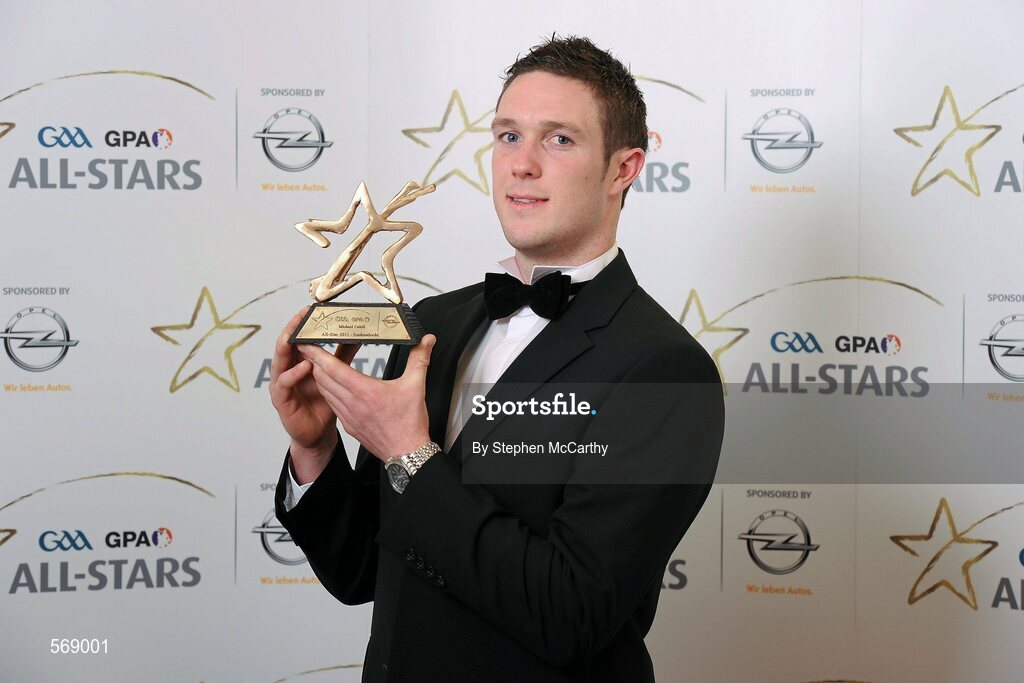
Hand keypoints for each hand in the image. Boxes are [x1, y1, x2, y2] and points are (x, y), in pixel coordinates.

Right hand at [269, 308, 360, 478]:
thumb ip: (342, 356)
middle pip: (284, 343)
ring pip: (279, 360)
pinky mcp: (280, 400)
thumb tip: (358, 337)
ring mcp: (281, 384)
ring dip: (289, 347)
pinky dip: (293, 374)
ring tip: (300, 336)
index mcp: (298, 360)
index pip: (298, 336)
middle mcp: (286, 369)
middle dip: (292, 328)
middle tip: (302, 314)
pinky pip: (283, 384)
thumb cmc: (324, 404)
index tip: (311, 307)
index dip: (302, 322)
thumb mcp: (335, 376)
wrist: (317, 433)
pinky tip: (305, 366)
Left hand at [299, 334, 435, 461]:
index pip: (333, 368)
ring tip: (317, 365)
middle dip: (314, 362)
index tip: (306, 343)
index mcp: (365, 391)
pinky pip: (332, 405)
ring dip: (319, 377)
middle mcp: (352, 403)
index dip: (317, 354)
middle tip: (309, 349)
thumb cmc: (409, 423)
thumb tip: (427, 341)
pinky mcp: (349, 425)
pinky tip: (331, 387)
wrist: (407, 453)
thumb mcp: (416, 386)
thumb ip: (420, 359)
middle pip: (323, 378)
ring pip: (325, 392)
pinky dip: (328, 392)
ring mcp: (348, 416)